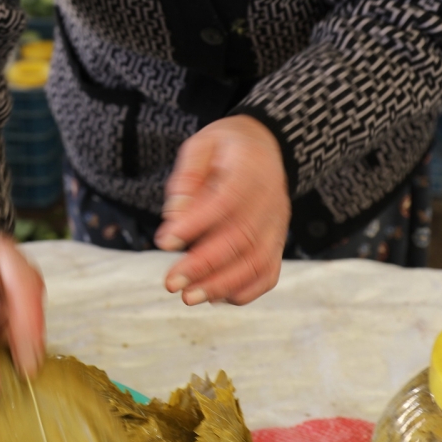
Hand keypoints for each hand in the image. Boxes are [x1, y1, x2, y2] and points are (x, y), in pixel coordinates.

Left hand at [155, 115, 289, 306]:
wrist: (266, 147)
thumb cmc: (226, 149)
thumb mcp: (202, 145)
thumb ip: (187, 177)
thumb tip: (174, 216)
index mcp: (251, 169)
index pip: (226, 201)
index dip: (195, 225)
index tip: (164, 242)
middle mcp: (270, 200)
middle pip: (242, 239)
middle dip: (204, 266)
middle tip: (171, 283)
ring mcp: (277, 225)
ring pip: (257, 262)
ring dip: (222, 285)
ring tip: (189, 296)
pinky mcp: (277, 242)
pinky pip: (268, 274)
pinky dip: (244, 291)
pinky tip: (215, 296)